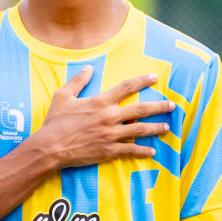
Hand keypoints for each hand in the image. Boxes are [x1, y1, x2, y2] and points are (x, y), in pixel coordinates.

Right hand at [28, 67, 173, 168]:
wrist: (49, 147)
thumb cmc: (54, 122)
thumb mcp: (62, 96)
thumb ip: (77, 81)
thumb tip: (88, 68)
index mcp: (99, 102)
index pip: (126, 87)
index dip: (142, 81)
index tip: (154, 77)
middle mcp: (109, 117)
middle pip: (141, 109)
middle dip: (159, 106)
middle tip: (172, 105)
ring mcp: (110, 135)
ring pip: (140, 129)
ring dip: (156, 128)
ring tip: (167, 127)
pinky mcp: (108, 150)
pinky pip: (130, 150)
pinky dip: (142, 151)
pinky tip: (152, 152)